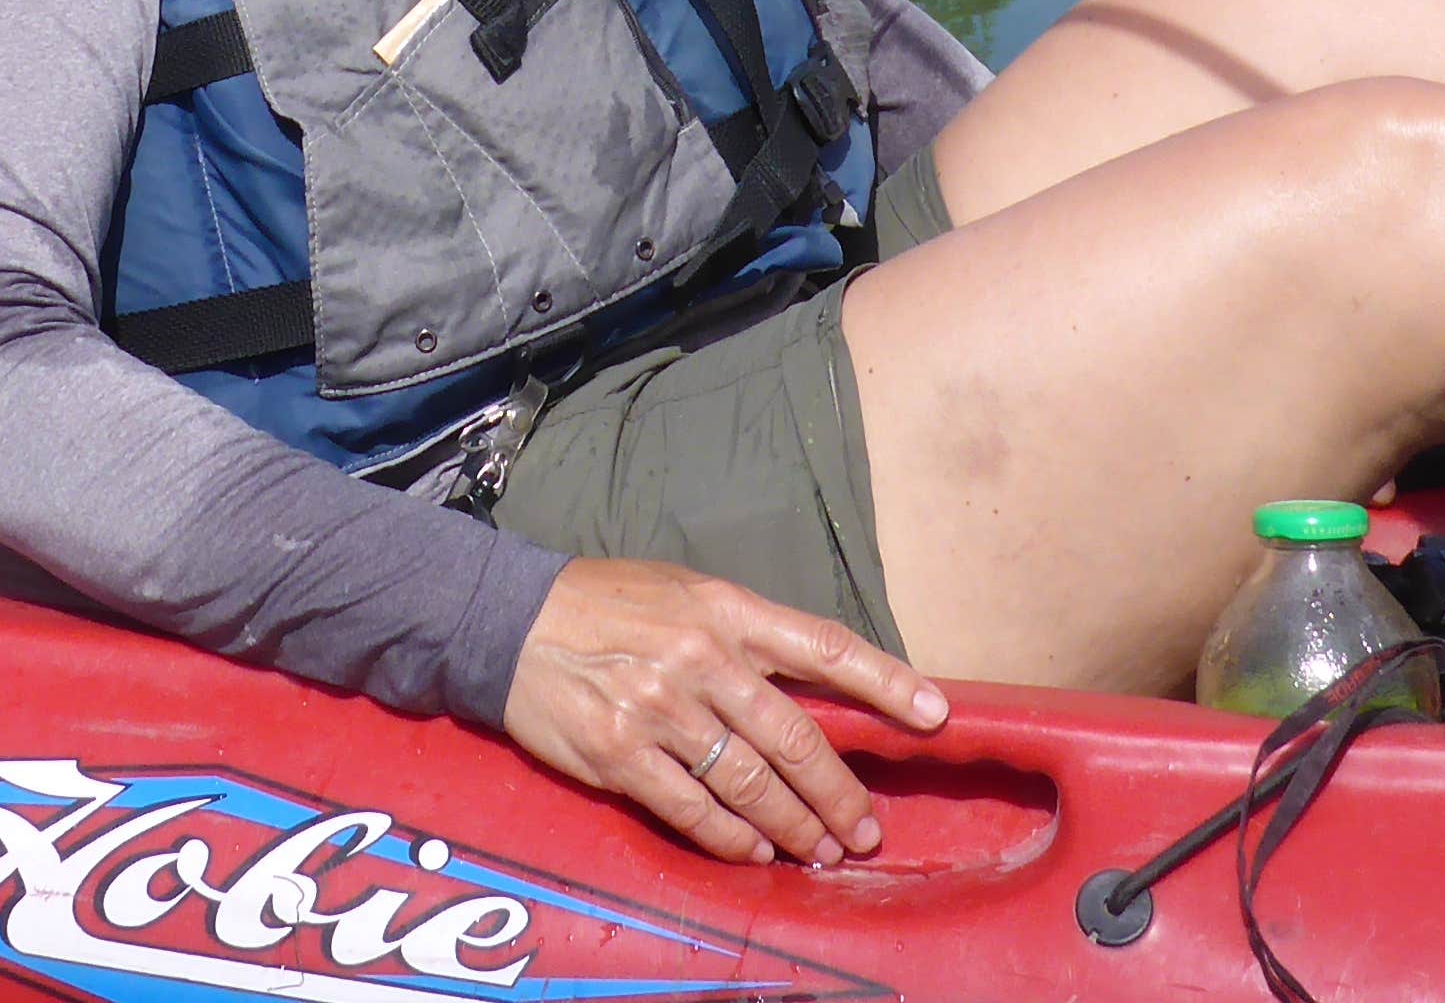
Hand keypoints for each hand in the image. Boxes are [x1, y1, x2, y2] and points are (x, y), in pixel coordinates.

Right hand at [500, 557, 944, 862]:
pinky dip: (731, 838)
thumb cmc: (608, 604)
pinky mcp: (620, 754)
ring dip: (795, 827)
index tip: (934, 716)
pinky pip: (692, 810)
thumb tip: (811, 691)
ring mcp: (661, 709)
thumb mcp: (684, 593)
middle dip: (840, 792)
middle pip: (796, 737)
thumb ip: (744, 638)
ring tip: (820, 850)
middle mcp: (702, 657)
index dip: (886, 683)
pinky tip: (754, 851)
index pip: (825, 646)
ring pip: (751, 784)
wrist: (509, 619)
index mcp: (727, 609)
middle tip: (867, 831)